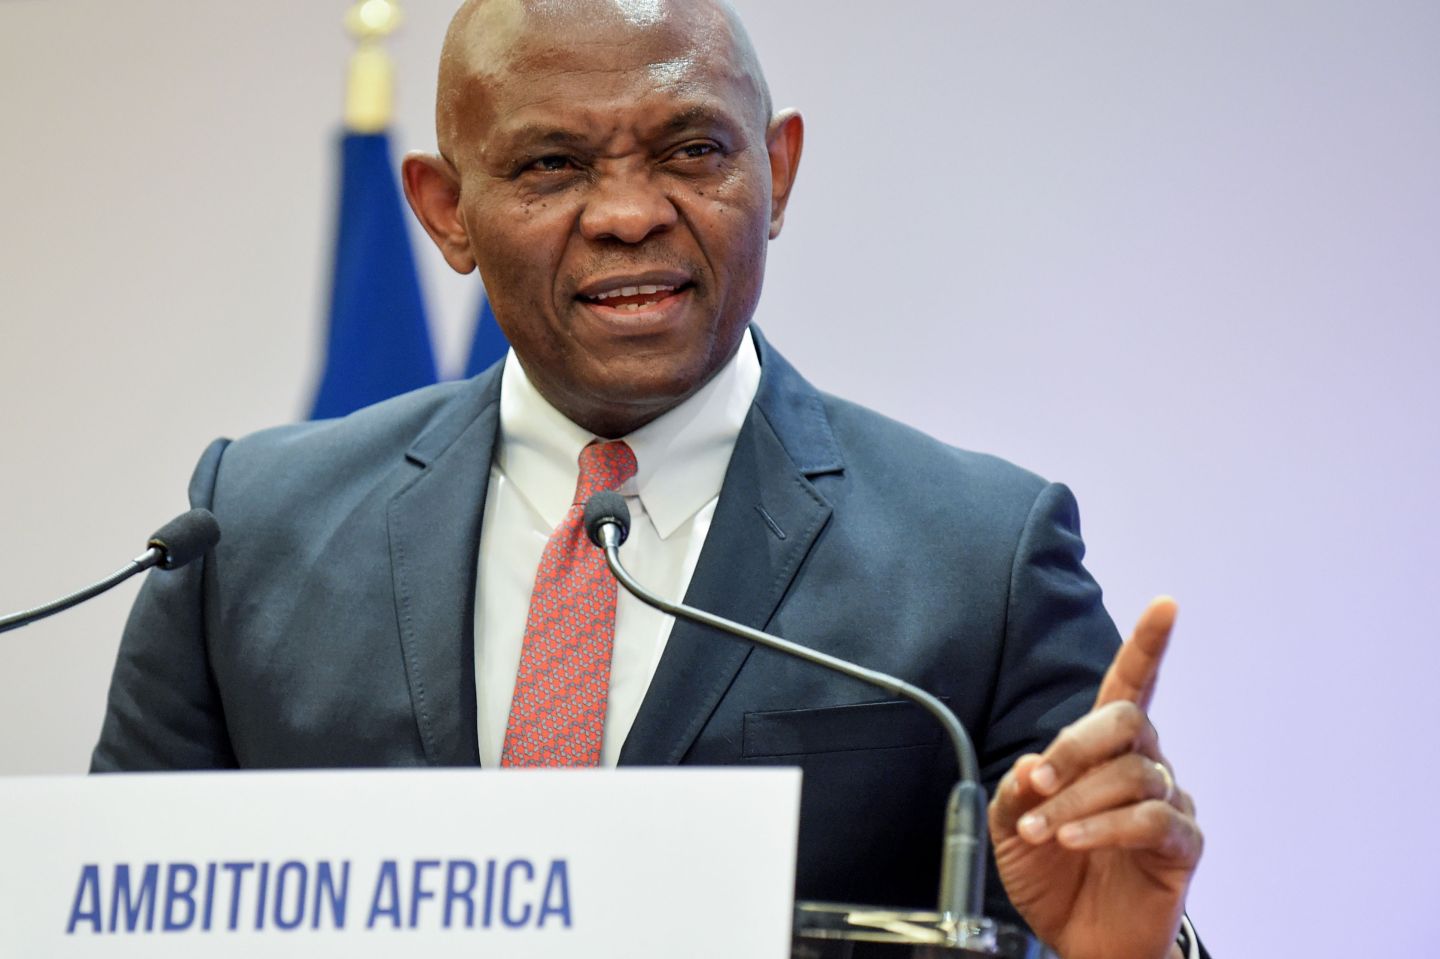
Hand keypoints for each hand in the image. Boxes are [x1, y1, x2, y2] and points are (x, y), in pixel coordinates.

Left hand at [988, 597, 1202, 958]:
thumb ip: (1019, 790)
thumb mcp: (1011, 826)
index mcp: (1106, 749)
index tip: (1166, 605)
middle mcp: (1144, 765)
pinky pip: (1153, 821)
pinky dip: (1108, 827)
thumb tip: (1033, 764)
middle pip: (1125, 722)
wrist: (1078, 939)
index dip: (1149, 645)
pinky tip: (1077, 841)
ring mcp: (1169, 803)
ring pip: (1132, 776)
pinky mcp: (1182, 846)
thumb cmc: (1052, 874)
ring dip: (1079, 800)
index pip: (1132, 685)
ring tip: (1046, 831)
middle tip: (1040, 781)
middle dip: (1075, 746)